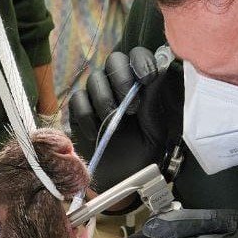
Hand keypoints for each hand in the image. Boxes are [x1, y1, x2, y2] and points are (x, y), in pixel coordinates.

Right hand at [69, 48, 182, 191]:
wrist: (121, 181)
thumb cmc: (142, 155)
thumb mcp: (154, 131)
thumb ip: (153, 102)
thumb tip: (161, 68)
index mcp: (139, 85)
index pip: (138, 56)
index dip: (141, 61)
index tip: (147, 78)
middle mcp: (117, 85)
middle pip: (113, 60)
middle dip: (121, 78)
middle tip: (131, 105)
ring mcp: (96, 97)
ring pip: (94, 79)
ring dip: (105, 99)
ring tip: (113, 123)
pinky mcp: (78, 112)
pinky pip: (77, 100)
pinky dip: (86, 115)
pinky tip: (95, 133)